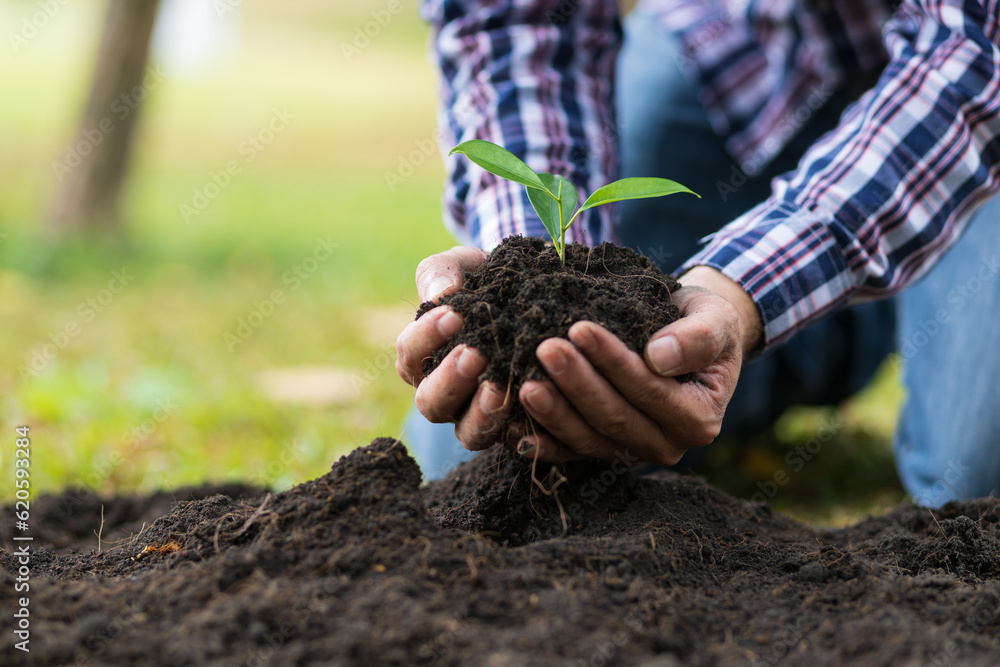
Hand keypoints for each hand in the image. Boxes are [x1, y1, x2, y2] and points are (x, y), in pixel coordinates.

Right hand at [395, 246, 512, 448]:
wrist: (530, 290)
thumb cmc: (485, 279)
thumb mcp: (462, 266)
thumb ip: (442, 273)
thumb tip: (441, 295)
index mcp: (422, 358)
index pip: (410, 354)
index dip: (426, 337)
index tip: (454, 314)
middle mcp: (444, 393)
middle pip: (431, 403)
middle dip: (451, 379)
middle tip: (475, 354)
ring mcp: (477, 415)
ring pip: (468, 432)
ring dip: (481, 412)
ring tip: (501, 386)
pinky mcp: (513, 427)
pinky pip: (509, 440)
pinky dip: (519, 429)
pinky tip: (533, 403)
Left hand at [514, 266, 761, 465]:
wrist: (687, 335)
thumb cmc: (703, 323)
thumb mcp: (715, 321)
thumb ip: (697, 338)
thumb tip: (660, 356)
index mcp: (698, 420)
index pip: (650, 392)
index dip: (614, 363)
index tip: (580, 329)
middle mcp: (666, 445)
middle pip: (615, 419)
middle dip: (577, 385)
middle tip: (545, 349)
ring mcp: (631, 453)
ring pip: (588, 439)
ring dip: (554, 413)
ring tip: (525, 383)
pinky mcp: (603, 450)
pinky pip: (569, 452)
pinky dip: (542, 442)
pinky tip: (514, 428)